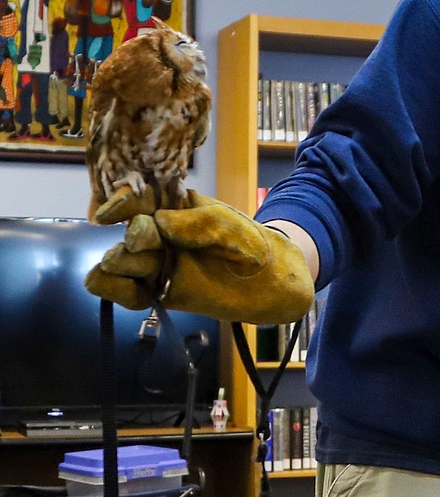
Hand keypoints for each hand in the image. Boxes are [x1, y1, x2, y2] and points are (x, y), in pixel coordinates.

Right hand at [85, 191, 314, 323]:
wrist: (273, 280)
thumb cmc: (250, 242)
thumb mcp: (227, 224)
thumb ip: (195, 223)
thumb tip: (157, 222)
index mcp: (171, 208)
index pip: (137, 202)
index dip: (121, 205)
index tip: (109, 214)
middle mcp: (159, 235)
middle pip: (127, 235)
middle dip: (131, 239)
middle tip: (141, 242)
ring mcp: (159, 264)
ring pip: (120, 264)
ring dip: (120, 264)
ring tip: (137, 265)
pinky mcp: (164, 292)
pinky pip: (132, 294)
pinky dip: (121, 292)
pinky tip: (137, 291)